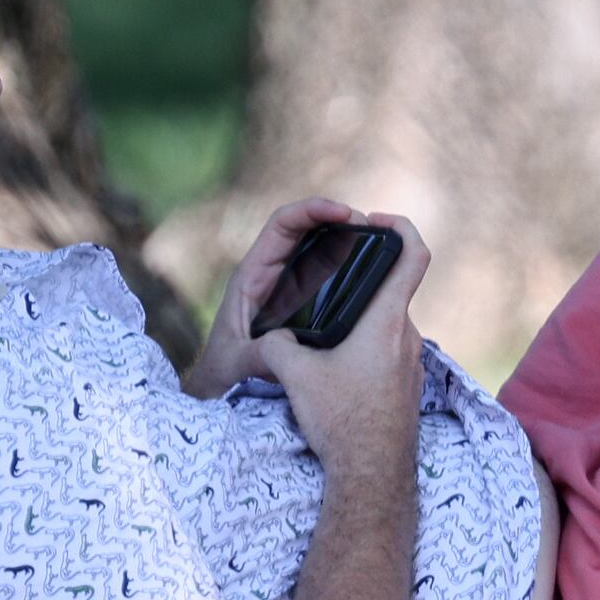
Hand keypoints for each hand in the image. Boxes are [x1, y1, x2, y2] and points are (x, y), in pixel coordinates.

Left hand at [195, 197, 404, 393]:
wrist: (221, 388)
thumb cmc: (221, 373)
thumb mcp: (236, 364)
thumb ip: (257, 356)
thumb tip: (285, 352)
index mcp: (253, 275)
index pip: (282, 226)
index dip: (311, 211)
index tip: (343, 213)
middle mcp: (273, 274)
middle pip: (307, 230)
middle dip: (337, 219)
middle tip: (370, 224)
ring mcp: (291, 287)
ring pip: (321, 250)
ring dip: (348, 240)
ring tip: (378, 240)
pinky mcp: (305, 303)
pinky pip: (330, 276)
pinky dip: (350, 267)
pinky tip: (373, 271)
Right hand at [255, 208, 426, 469]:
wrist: (372, 477)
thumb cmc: (341, 421)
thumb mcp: (296, 376)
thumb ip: (277, 346)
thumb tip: (268, 338)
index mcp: (385, 322)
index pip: (412, 254)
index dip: (398, 227)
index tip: (373, 222)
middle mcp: (407, 337)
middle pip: (392, 291)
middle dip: (361, 283)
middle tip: (327, 283)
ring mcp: (412, 365)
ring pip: (387, 326)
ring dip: (361, 321)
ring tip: (324, 333)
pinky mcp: (408, 388)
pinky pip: (388, 354)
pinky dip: (366, 349)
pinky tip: (337, 370)